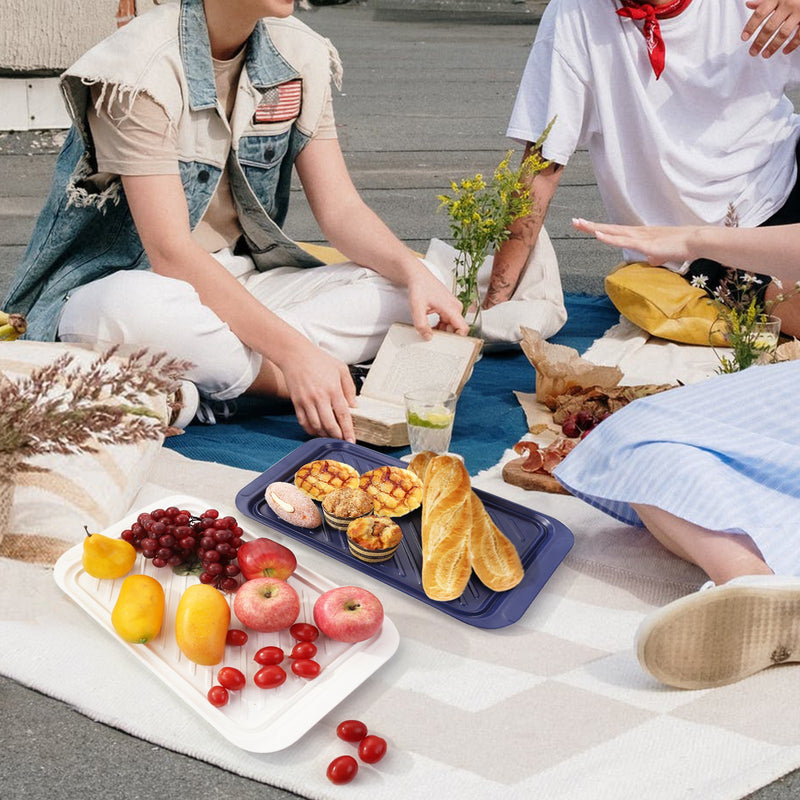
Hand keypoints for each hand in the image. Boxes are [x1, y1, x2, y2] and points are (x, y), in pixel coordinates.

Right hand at [279, 343, 357, 441]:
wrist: (295, 355)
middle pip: (330, 425)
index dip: (348, 431)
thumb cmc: (319, 360)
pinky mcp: (296, 403)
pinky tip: (317, 431)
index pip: (343, 415)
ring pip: (316, 426)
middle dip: (337, 436)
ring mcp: (306, 401)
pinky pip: (303, 422)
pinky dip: (310, 430)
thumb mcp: (341, 369)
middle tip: (342, 441)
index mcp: (333, 389)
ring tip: (331, 436)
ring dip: (324, 435)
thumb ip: (349, 388)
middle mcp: (319, 397)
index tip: (351, 441)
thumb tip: (354, 406)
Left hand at [406, 266, 468, 336]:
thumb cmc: (419, 287)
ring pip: (452, 326)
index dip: (458, 338)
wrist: (417, 276)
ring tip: (430, 332)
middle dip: (447, 336)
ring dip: (442, 331)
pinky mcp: (448, 307)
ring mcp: (452, 307)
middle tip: (434, 340)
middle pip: (457, 329)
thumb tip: (428, 337)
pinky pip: (447, 321)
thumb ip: (421, 325)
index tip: (448, 344)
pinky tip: (431, 327)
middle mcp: (455, 307)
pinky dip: (440, 326)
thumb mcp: (417, 308)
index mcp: (452, 308)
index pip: (463, 328)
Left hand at [572, 217, 697, 265]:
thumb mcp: (661, 253)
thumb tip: (651, 259)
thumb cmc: (680, 247)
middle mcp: (636, 232)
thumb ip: (654, 255)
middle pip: (609, 228)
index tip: (584, 225)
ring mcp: (639, 236)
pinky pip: (623, 240)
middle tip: (574, 221)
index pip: (614, 231)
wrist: (695, 241)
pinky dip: (610, 237)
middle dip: (590, 225)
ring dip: (596, 228)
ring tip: (580, 224)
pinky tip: (598, 234)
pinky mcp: (645, 243)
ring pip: (613, 232)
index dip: (599, 229)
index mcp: (638, 234)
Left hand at [742, 0, 799, 56]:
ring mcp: (799, 11)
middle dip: (759, 42)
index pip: (760, 13)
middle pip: (769, 27)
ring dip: (772, 46)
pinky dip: (792, 45)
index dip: (751, 26)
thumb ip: (765, 1)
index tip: (744, 38)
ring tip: (765, 55)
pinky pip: (799, 35)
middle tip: (752, 52)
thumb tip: (749, 4)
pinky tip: (784, 51)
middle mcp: (788, 4)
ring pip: (783, 33)